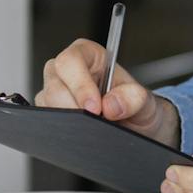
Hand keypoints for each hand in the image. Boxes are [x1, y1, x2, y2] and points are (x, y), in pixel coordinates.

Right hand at [34, 38, 179, 147]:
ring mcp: (55, 93)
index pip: (71, 61)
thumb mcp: (147, 102)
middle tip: (94, 122)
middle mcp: (68, 72)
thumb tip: (112, 104)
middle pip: (54, 84)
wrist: (136, 131)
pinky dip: (61, 131)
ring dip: (67, 121)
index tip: (94, 107)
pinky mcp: (50, 114)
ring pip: (47, 105)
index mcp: (89, 56)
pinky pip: (45, 122)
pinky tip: (80, 137)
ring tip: (91, 130)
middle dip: (72, 107)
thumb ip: (136, 98)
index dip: (79, 84)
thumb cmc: (137, 109)